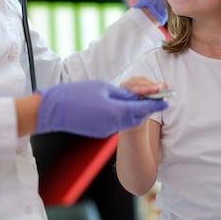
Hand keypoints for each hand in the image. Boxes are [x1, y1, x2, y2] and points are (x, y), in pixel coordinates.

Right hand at [35, 80, 167, 137]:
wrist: (53, 111)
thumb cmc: (76, 95)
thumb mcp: (102, 88)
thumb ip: (122, 93)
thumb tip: (134, 95)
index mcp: (116, 111)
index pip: (142, 107)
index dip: (156, 102)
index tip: (167, 97)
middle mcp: (114, 124)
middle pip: (137, 115)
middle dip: (148, 106)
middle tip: (157, 95)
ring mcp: (107, 130)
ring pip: (128, 120)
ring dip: (135, 110)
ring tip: (139, 98)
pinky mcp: (100, 132)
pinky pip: (116, 123)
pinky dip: (122, 115)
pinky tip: (121, 106)